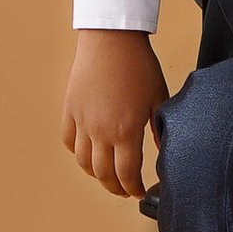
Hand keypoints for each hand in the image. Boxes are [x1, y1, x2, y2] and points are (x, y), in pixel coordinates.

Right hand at [61, 29, 167, 199]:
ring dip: (96, 174)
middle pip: (103, 174)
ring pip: (83, 162)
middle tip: (124, 190)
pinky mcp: (70, 110)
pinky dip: (76, 152)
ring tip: (107, 176)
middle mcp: (100, 132)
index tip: (139, 191)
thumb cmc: (138, 65)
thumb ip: (160, 127)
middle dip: (115, 187)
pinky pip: (68, 140)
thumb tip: (164, 148)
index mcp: (125, 131)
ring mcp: (82, 122)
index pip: (127, 173)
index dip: (133, 188)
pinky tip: (87, 152)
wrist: (112, 39)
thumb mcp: (158, 97)